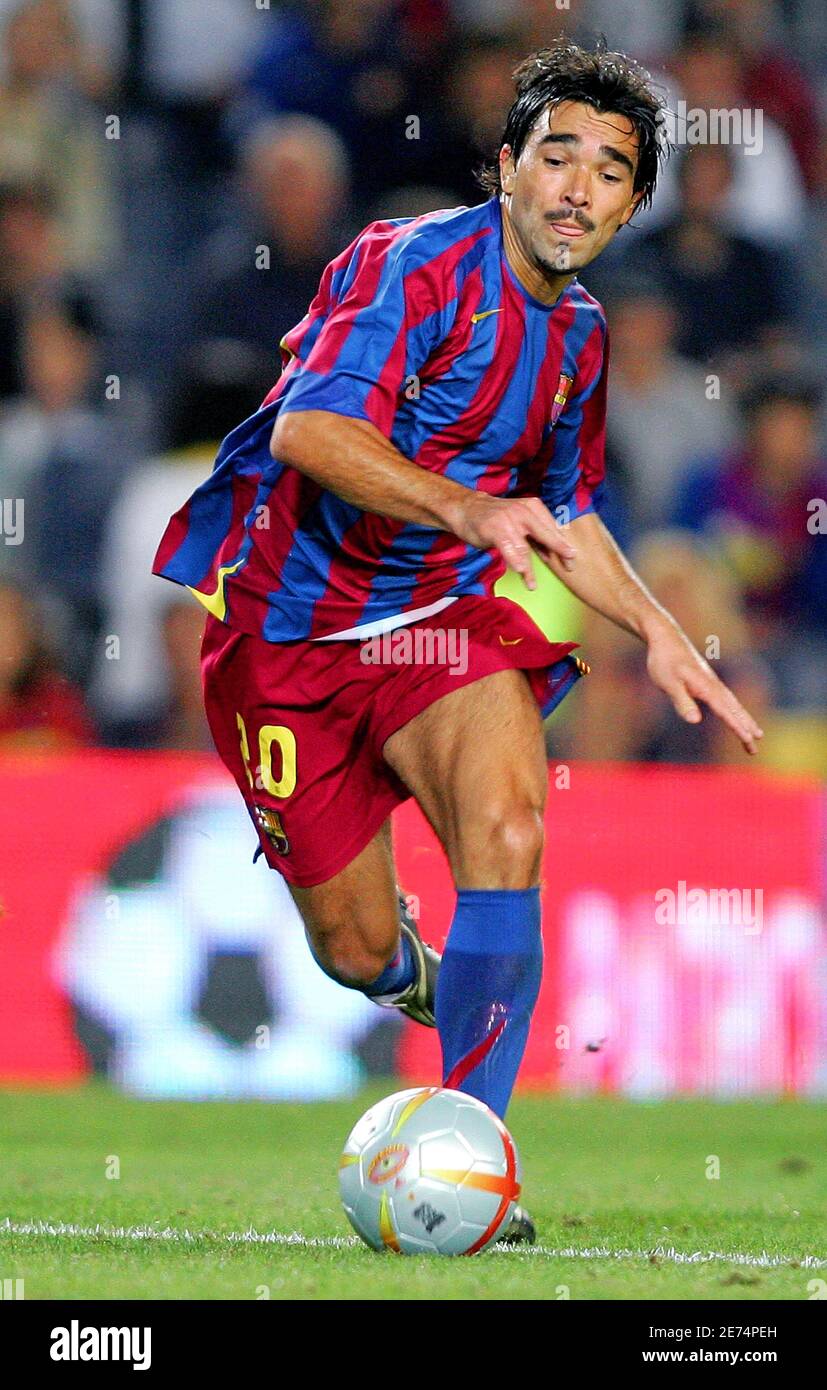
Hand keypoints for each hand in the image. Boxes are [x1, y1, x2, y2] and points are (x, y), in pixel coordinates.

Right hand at [447, 493, 575, 590]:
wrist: (467, 508)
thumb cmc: (497, 518)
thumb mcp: (520, 523)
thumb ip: (535, 537)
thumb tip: (553, 554)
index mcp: (533, 507)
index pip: (552, 527)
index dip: (563, 544)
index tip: (572, 559)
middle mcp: (523, 511)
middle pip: (545, 534)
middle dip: (558, 550)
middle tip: (570, 566)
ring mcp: (508, 520)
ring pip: (524, 547)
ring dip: (528, 568)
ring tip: (532, 584)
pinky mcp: (494, 529)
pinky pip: (507, 547)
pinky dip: (513, 559)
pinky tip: (519, 571)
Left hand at [646, 622, 763, 754]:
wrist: (664, 636)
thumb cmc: (663, 660)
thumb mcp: (668, 683)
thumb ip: (682, 701)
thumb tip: (696, 721)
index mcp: (706, 688)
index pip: (726, 712)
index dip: (738, 728)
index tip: (751, 741)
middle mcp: (714, 685)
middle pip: (735, 710)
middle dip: (746, 729)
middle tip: (755, 749)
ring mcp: (712, 682)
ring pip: (733, 704)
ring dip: (744, 720)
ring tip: (755, 734)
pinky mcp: (707, 680)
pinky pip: (726, 699)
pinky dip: (735, 710)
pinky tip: (735, 715)